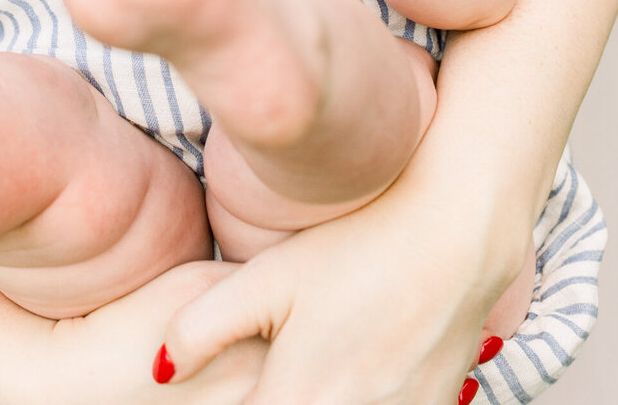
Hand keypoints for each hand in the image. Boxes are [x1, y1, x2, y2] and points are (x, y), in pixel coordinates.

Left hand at [152, 172, 510, 404]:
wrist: (458, 230)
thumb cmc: (357, 244)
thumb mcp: (268, 275)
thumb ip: (202, 327)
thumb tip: (159, 371)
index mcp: (300, 400)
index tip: (233, 389)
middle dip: (270, 400)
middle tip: (270, 369)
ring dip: (320, 399)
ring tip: (311, 364)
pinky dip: (361, 397)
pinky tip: (353, 366)